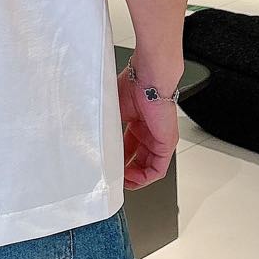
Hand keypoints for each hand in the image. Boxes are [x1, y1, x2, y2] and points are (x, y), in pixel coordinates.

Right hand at [117, 64, 179, 189]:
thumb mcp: (114, 110)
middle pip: (139, 160)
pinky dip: (144, 177)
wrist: (148, 77)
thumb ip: (107, 126)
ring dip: (134, 178)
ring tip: (121, 181)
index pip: (129, 147)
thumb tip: (91, 138)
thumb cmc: (132, 84)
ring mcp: (160, 138)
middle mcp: (150, 131)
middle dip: (126, 172)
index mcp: (138, 121)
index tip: (109, 166)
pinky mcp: (167, 143)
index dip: (119, 160)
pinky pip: (157, 169)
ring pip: (149, 168)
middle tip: (114, 177)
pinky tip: (131, 179)